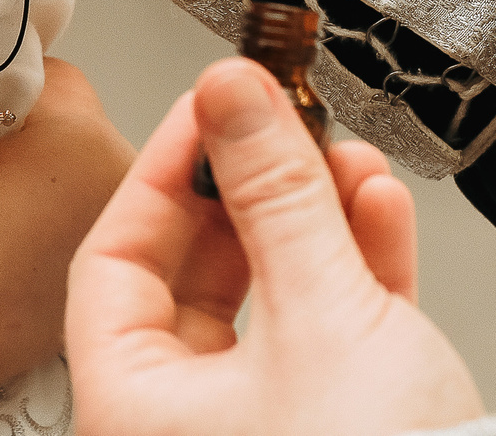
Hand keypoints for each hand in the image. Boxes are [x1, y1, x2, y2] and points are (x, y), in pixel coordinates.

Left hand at [66, 61, 480, 435]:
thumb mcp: (323, 319)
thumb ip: (278, 196)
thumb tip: (232, 94)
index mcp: (133, 410)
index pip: (115, 259)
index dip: (165, 170)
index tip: (215, 103)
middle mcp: (184, 428)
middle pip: (196, 274)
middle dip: (251, 190)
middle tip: (286, 120)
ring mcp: (263, 434)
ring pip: (271, 300)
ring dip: (314, 221)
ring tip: (350, 161)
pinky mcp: (339, 434)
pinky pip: (328, 337)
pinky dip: (356, 272)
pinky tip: (381, 214)